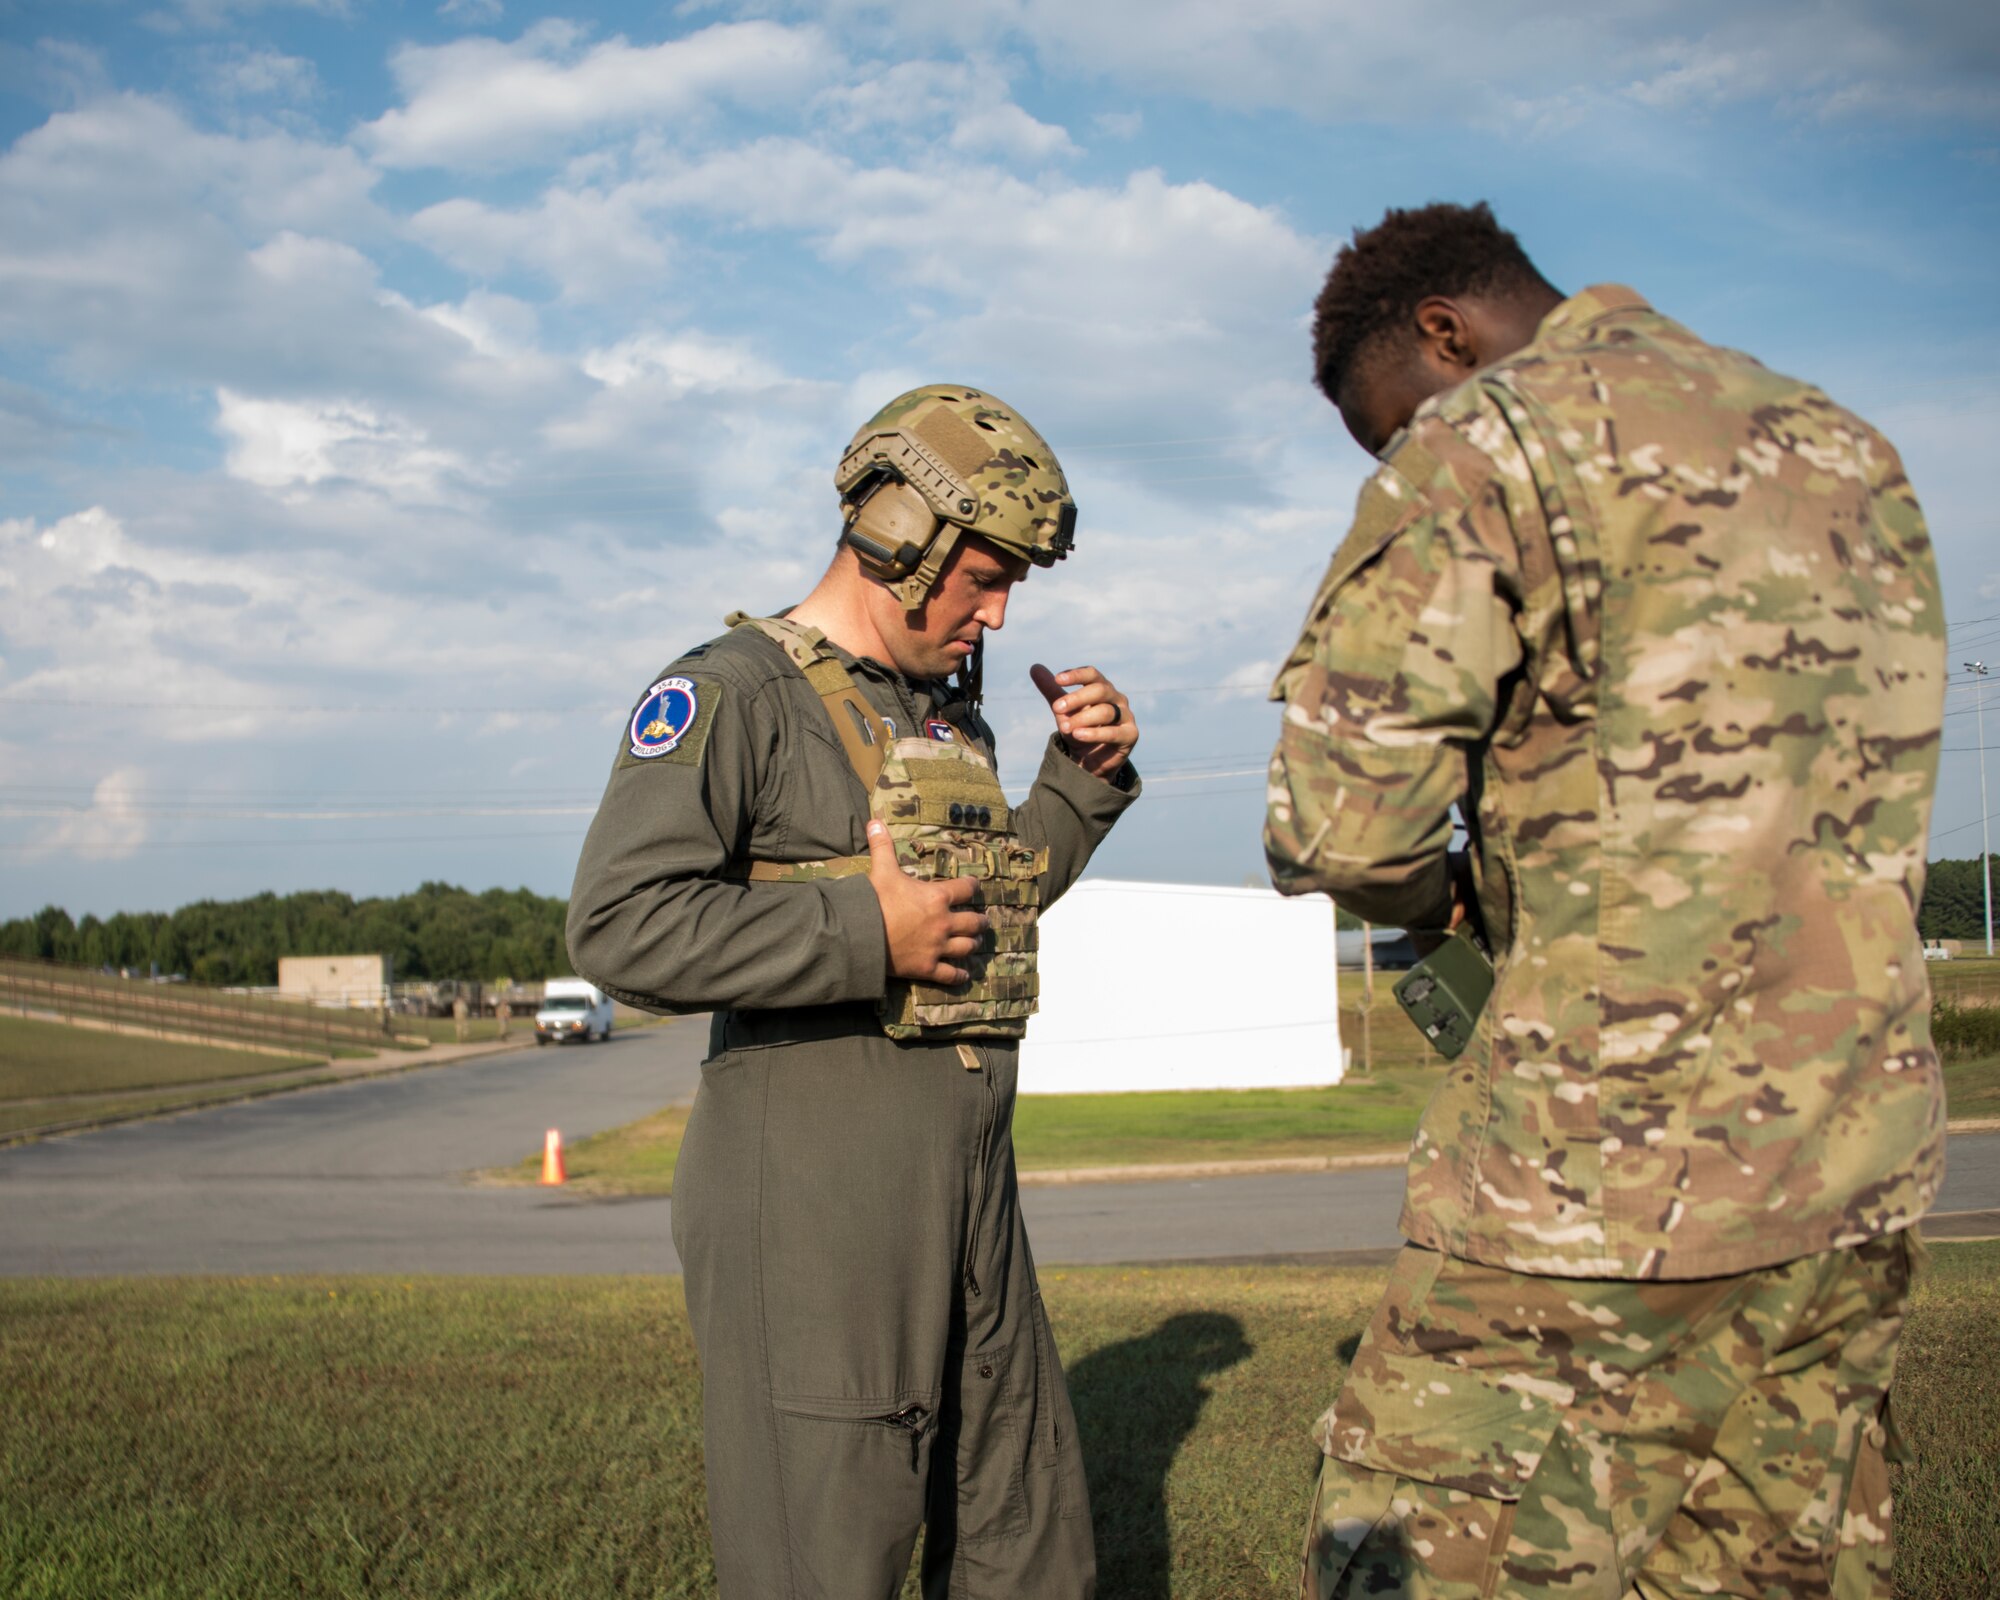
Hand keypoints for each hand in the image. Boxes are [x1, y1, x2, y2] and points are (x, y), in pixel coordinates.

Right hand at [866, 820, 986, 984]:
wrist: (861, 935)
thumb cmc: (875, 900)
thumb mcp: (881, 870)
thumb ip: (882, 846)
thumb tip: (874, 820)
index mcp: (937, 897)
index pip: (966, 888)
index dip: (972, 886)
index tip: (975, 886)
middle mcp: (944, 923)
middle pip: (973, 922)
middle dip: (980, 921)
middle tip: (983, 921)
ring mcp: (938, 947)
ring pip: (966, 947)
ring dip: (973, 944)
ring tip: (976, 943)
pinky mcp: (928, 968)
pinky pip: (950, 974)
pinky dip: (959, 975)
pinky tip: (964, 975)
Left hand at [1031, 663, 1136, 779]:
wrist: (1089, 761)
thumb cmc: (1079, 729)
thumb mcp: (1063, 711)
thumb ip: (1051, 690)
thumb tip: (1034, 667)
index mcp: (1102, 687)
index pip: (1092, 674)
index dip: (1076, 675)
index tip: (1057, 679)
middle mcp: (1117, 698)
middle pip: (1099, 691)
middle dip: (1077, 698)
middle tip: (1056, 708)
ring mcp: (1126, 716)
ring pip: (1106, 712)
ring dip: (1083, 718)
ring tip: (1065, 727)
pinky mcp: (1130, 735)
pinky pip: (1114, 732)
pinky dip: (1095, 733)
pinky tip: (1078, 735)